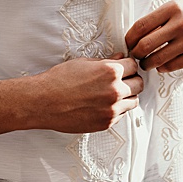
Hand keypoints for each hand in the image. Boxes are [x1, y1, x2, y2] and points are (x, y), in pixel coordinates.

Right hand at [24, 54, 143, 133]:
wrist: (43, 102)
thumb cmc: (58, 80)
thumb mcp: (83, 63)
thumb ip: (106, 62)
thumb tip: (120, 58)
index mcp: (110, 72)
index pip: (134, 65)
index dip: (128, 65)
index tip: (125, 67)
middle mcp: (115, 91)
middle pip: (139, 84)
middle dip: (132, 80)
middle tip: (123, 80)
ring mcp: (112, 109)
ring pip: (134, 102)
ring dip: (127, 96)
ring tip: (113, 94)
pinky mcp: (106, 123)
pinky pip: (120, 115)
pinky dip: (115, 109)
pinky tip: (102, 104)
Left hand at [125, 0, 182, 72]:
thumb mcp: (179, 7)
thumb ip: (159, 19)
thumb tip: (134, 36)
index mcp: (173, 8)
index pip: (140, 26)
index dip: (129, 38)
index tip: (128, 43)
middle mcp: (181, 24)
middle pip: (145, 45)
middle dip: (136, 53)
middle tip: (135, 56)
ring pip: (156, 59)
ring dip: (147, 64)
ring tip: (146, 63)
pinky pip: (171, 66)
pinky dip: (162, 67)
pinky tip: (161, 64)